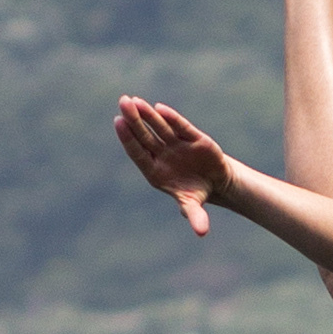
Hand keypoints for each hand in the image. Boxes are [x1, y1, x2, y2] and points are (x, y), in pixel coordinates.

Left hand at [115, 97, 225, 235]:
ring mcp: (175, 144)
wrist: (214, 181)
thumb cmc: (195, 192)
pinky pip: (179, 126)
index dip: (128, 138)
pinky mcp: (191, 137)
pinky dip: (171, 118)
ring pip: (158, 127)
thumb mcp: (194, 204)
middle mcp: (162, 154)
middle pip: (144, 135)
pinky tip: (159, 108)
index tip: (118, 122)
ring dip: (147, 114)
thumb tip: (202, 233)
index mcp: (155, 170)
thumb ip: (195, 215)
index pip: (138, 152)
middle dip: (134, 120)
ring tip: (133, 100)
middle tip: (123, 103)